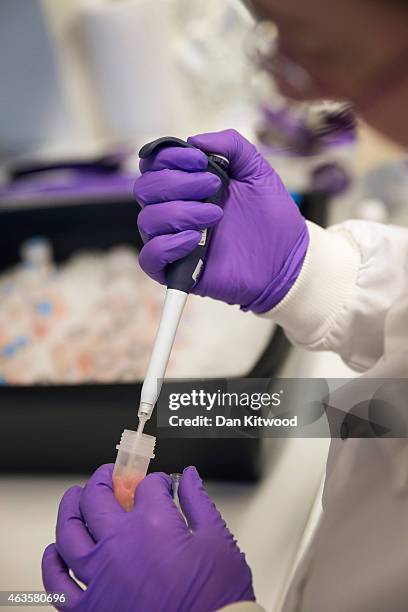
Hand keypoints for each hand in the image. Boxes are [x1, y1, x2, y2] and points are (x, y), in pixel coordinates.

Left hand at [42, 465, 254, 611]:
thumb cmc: (216, 597)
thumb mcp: (218, 539)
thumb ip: (198, 501)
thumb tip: (188, 476)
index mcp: (152, 525)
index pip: (146, 487)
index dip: (155, 481)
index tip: (160, 485)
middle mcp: (119, 546)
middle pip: (97, 499)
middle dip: (103, 479)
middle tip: (109, 475)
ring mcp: (100, 577)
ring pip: (69, 534)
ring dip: (69, 509)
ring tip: (74, 498)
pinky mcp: (89, 609)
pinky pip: (58, 585)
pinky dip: (52, 565)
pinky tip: (55, 552)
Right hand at [134, 129, 308, 312]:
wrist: (287, 259)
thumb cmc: (271, 218)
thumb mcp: (258, 172)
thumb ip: (232, 146)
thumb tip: (195, 139)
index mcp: (187, 186)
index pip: (154, 164)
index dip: (170, 156)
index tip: (200, 160)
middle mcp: (174, 211)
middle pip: (145, 189)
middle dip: (177, 182)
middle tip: (214, 187)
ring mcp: (174, 241)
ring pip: (147, 220)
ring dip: (180, 213)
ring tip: (215, 215)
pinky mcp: (177, 271)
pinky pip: (149, 258)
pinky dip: (167, 245)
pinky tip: (194, 240)